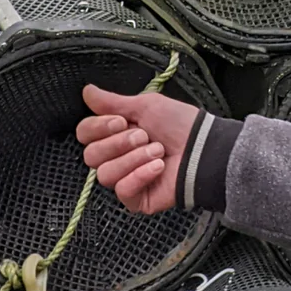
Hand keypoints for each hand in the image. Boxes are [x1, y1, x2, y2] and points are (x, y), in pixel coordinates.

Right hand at [77, 84, 199, 212]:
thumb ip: (112, 102)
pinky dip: (140, 176)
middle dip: (119, 143)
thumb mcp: (146, 105)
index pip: (85, 133)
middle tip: (145, 136)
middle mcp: (117, 157)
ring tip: (158, 152)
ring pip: (105, 174)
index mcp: (115, 134)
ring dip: (133, 159)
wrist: (205, 149)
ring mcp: (125, 179)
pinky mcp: (136, 199)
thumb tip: (87, 91)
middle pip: (91, 155)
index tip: (121, 121)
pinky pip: (122, 190)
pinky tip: (158, 168)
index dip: (98, 127)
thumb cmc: (181, 125)